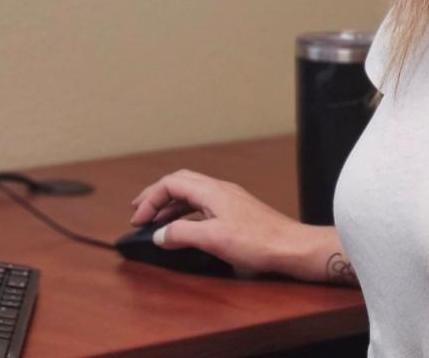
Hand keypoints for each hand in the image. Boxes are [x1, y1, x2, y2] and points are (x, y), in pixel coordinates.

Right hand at [128, 168, 316, 278]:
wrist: (290, 246)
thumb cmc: (256, 241)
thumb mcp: (212, 239)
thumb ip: (182, 233)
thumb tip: (159, 234)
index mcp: (211, 190)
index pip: (172, 182)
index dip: (151, 198)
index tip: (138, 218)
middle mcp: (219, 189)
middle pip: (180, 182)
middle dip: (157, 194)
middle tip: (140, 211)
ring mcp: (229, 199)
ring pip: (192, 193)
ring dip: (171, 204)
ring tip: (156, 221)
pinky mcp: (236, 211)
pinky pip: (202, 204)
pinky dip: (186, 212)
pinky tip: (184, 227)